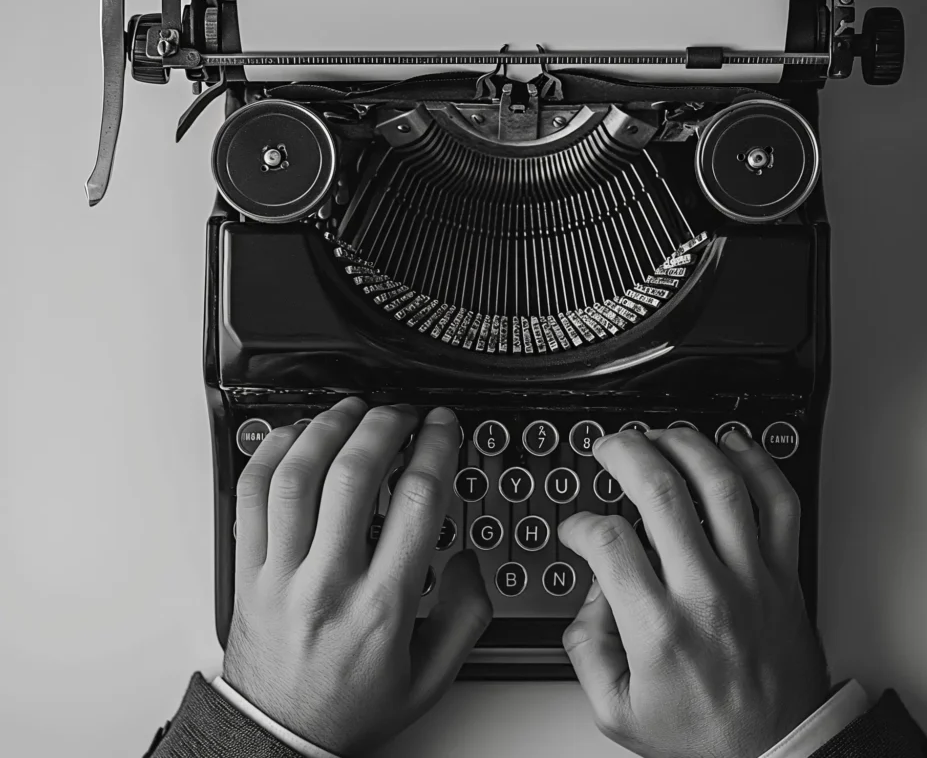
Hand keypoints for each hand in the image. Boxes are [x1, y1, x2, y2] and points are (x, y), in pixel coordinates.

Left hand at [223, 398, 491, 755]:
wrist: (279, 736)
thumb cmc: (351, 706)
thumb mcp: (430, 677)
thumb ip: (466, 616)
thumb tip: (468, 558)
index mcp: (382, 607)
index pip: (415, 502)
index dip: (434, 447)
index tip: (441, 426)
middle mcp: (328, 583)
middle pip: (353, 476)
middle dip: (384, 425)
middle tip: (401, 412)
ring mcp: (280, 574)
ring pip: (297, 477)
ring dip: (328, 429)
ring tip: (352, 411)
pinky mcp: (248, 570)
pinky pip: (251, 496)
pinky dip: (272, 453)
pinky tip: (297, 436)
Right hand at [559, 427, 827, 757]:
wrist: (780, 749)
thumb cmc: (704, 732)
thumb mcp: (618, 711)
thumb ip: (588, 650)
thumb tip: (591, 594)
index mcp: (659, 628)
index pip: (609, 542)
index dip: (581, 523)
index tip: (578, 528)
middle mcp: (707, 593)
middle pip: (662, 493)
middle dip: (626, 453)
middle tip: (610, 446)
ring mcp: (752, 578)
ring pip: (721, 485)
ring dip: (685, 445)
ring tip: (660, 436)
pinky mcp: (785, 574)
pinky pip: (780, 504)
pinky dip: (759, 464)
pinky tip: (732, 446)